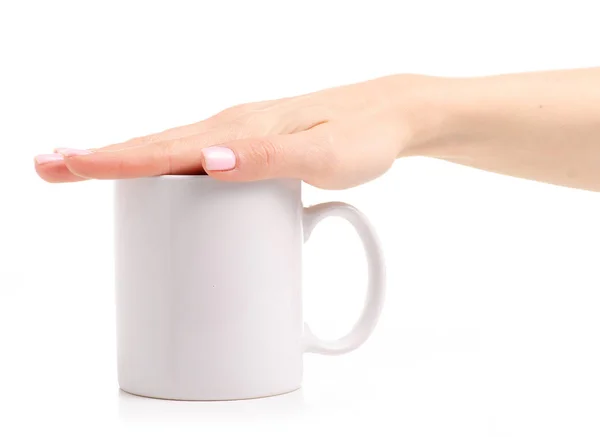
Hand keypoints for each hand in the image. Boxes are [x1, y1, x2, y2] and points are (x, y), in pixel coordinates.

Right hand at [34, 75, 428, 188]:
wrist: (390, 116)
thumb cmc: (362, 139)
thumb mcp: (324, 157)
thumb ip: (268, 160)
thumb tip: (207, 163)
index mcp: (240, 131)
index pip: (164, 149)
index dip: (111, 160)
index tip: (63, 165)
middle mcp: (231, 128)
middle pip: (154, 146)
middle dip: (98, 158)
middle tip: (47, 167)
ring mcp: (239, 135)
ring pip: (170, 150)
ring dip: (124, 162)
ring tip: (81, 171)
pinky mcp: (250, 145)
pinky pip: (195, 157)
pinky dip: (162, 168)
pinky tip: (155, 181)